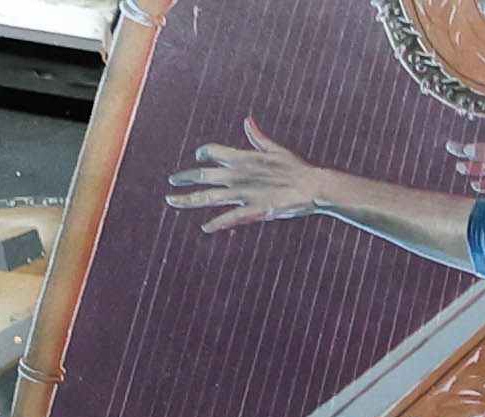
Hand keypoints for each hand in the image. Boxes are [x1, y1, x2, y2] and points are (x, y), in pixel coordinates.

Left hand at [170, 117, 338, 228]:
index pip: (214, 152)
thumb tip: (248, 120)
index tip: (198, 156)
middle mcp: (237, 175)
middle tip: (171, 180)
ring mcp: (243, 193)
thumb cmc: (297, 168)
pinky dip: (217, 223)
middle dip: (184, 177)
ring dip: (187, 199)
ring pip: (208, 197)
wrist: (312, 186)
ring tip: (171, 201)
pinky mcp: (253, 210)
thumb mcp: (275, 150)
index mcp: (242, 158)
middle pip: (203, 174)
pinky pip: (230, 218)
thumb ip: (257, 137)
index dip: (203, 153)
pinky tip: (205, 228)